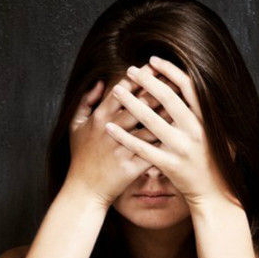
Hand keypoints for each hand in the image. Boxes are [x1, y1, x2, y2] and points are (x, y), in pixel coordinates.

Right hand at [65, 65, 178, 207]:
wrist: (84, 190)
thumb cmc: (81, 158)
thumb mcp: (75, 126)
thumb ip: (86, 102)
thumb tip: (101, 82)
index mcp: (99, 117)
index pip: (123, 91)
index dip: (140, 78)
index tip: (155, 67)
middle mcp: (110, 130)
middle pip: (140, 105)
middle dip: (159, 91)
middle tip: (176, 79)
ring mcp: (121, 149)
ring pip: (150, 127)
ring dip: (167, 116)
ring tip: (183, 104)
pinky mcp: (130, 167)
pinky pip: (152, 152)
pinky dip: (166, 142)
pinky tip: (180, 135)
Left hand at [104, 56, 237, 208]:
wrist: (214, 194)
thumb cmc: (216, 163)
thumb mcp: (222, 135)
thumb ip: (209, 115)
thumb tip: (199, 89)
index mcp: (206, 120)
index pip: (188, 88)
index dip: (170, 71)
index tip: (154, 60)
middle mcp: (195, 131)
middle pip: (168, 99)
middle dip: (147, 82)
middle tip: (130, 70)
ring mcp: (181, 148)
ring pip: (151, 121)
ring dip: (131, 103)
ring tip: (116, 90)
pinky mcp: (169, 164)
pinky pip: (142, 148)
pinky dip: (124, 137)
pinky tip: (110, 127)